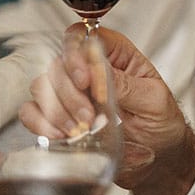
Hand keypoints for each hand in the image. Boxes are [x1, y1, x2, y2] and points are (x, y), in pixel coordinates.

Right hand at [19, 24, 194, 194]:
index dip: (76, 53)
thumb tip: (99, 71)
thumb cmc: (162, 123)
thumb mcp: (153, 99)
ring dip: (57, 110)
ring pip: (41, 86)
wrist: (158, 158)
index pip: (84, 36)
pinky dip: (41, 123)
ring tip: (81, 128)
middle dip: (70, 92)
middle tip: (90, 115)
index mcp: (117, 56)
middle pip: (58, 63)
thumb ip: (126, 84)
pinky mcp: (59, 118)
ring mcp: (72, 94)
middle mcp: (90, 70)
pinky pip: (32, 112)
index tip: (84, 80)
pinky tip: (63, 134)